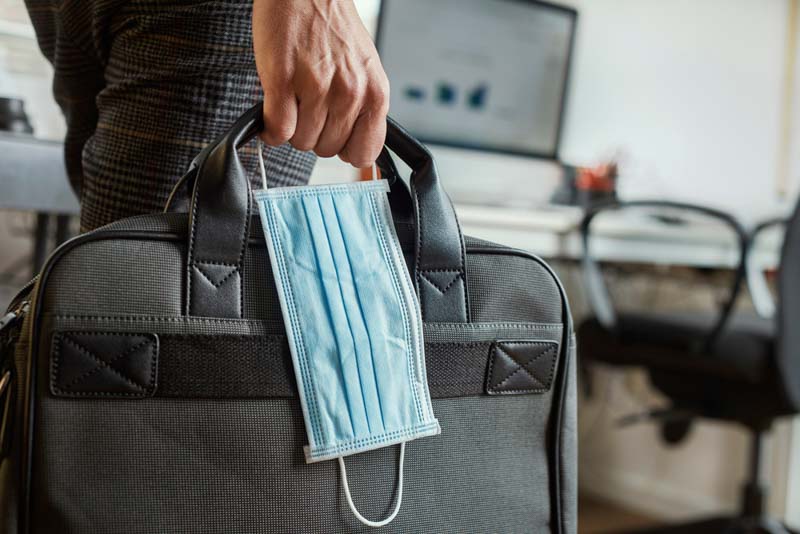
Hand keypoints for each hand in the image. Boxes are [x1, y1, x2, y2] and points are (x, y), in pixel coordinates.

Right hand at [253, 0, 389, 166]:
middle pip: (327, 150)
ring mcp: (317, 88)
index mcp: (375, 93)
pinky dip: (269, 128)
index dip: (345, 149)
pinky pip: (277, 129)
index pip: (364, 153)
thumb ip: (364, 109)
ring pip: (300, 141)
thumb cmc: (333, 29)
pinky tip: (271, 110)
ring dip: (292, 127)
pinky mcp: (283, 80)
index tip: (335, 138)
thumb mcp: (364, 71)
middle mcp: (350, 93)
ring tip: (293, 100)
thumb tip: (356, 152)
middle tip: (309, 107)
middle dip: (314, 134)